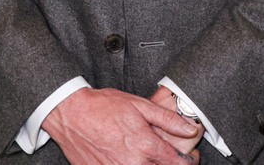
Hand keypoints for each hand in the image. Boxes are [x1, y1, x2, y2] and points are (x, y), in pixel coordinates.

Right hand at [42, 86, 200, 164]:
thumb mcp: (139, 105)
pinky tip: (128, 157)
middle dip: (169, 164)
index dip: (190, 161)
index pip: (178, 164)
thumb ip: (167, 120)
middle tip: (167, 153)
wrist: (71, 114)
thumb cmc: (103, 106)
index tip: (191, 157)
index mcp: (145, 146)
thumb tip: (190, 128)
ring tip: (145, 153)